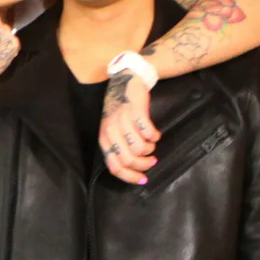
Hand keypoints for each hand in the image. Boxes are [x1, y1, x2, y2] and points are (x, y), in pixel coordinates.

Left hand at [98, 70, 158, 184]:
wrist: (125, 81)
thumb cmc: (121, 110)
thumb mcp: (114, 129)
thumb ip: (119, 146)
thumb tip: (133, 168)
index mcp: (104, 139)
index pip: (114, 166)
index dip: (130, 176)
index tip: (144, 179)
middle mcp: (111, 131)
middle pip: (128, 160)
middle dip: (143, 165)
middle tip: (152, 160)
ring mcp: (122, 121)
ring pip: (139, 148)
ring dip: (150, 149)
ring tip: (151, 143)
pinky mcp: (135, 112)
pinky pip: (148, 133)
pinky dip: (154, 137)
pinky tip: (155, 134)